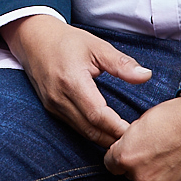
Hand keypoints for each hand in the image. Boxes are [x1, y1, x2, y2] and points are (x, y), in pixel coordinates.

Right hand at [0, 13, 152, 147]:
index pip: (98, 115)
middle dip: (114, 138)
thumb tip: (146, 75)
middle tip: (138, 140)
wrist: (34, 39)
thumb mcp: (97, 46)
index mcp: (72, 82)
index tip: (138, 131)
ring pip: (83, 132)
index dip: (118, 127)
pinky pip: (75, 127)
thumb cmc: (67, 41)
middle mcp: (59, 98)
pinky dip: (93, 132)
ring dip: (104, 139)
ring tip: (126, 139)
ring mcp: (53, 106)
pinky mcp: (52, 109)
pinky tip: (108, 132)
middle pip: (91, 129)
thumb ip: (121, 64)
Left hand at [104, 96, 180, 180]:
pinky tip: (178, 171)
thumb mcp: (141, 123)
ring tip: (170, 159)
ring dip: (155, 176)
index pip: (111, 164)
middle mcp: (139, 175)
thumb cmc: (173, 118)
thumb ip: (129, 142)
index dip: (120, 156)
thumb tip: (126, 148)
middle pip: (131, 174)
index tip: (130, 152)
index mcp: (125, 156)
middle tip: (156, 152)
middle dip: (139, 165)